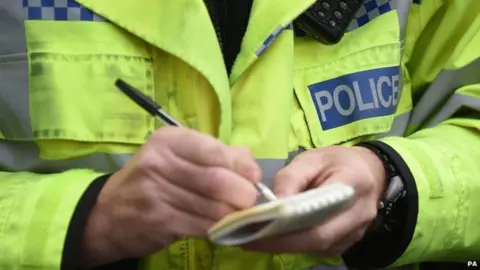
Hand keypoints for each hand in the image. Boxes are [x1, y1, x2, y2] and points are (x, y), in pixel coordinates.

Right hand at [81, 127, 260, 266]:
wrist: (107, 214)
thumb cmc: (149, 180)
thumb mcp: (174, 157)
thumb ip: (213, 154)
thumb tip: (248, 160)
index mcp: (168, 140)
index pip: (214, 149)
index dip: (241, 165)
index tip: (253, 176)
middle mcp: (159, 163)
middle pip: (217, 180)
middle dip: (242, 192)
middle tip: (249, 200)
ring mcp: (157, 193)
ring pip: (212, 206)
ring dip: (233, 213)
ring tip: (238, 213)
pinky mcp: (159, 221)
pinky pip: (201, 225)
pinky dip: (218, 228)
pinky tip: (221, 225)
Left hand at [241, 146, 386, 256]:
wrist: (369, 172)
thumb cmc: (337, 161)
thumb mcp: (312, 158)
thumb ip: (291, 178)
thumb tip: (273, 203)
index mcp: (352, 184)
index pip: (319, 212)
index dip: (287, 226)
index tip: (256, 226)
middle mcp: (359, 213)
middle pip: (318, 238)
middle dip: (280, 242)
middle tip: (248, 239)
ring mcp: (357, 232)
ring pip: (318, 247)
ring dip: (285, 245)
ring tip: (256, 238)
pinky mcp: (349, 242)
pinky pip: (320, 249)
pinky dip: (296, 245)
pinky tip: (277, 238)